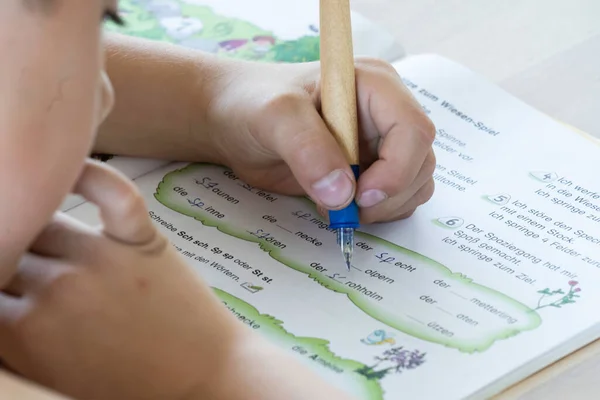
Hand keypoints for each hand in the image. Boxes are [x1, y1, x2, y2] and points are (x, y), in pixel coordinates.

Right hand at [0, 160, 353, 399]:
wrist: (201, 377)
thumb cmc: (129, 384)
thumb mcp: (52, 372)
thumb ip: (15, 340)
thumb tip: (3, 306)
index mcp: (26, 334)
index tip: (7, 283)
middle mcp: (57, 289)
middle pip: (7, 253)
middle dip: (8, 258)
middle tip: (21, 259)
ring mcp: (101, 259)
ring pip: (43, 223)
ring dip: (33, 223)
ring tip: (30, 217)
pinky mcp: (142, 239)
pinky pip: (111, 193)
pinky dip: (92, 175)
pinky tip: (71, 166)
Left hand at [205, 57, 435, 222]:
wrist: (233, 122)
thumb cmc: (251, 104)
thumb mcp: (274, 116)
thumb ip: (307, 149)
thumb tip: (344, 194)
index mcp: (374, 85)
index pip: (413, 130)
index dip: (397, 170)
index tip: (360, 196)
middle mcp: (386, 113)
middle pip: (420, 162)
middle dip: (388, 195)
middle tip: (342, 207)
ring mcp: (380, 143)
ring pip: (413, 184)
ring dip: (383, 208)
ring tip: (334, 204)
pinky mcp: (370, 169)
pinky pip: (395, 198)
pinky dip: (376, 213)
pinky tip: (338, 205)